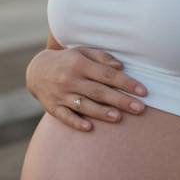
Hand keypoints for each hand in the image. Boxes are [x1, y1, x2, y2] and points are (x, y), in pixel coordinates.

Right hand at [25, 47, 148, 131]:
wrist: (36, 70)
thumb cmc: (68, 61)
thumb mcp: (82, 52)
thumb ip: (102, 58)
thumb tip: (120, 67)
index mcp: (80, 64)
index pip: (107, 74)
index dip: (126, 83)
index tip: (143, 91)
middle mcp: (70, 79)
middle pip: (99, 91)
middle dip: (120, 100)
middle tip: (140, 108)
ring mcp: (60, 94)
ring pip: (83, 105)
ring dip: (101, 112)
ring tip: (118, 118)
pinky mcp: (52, 107)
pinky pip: (64, 116)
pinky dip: (76, 122)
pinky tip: (89, 128)